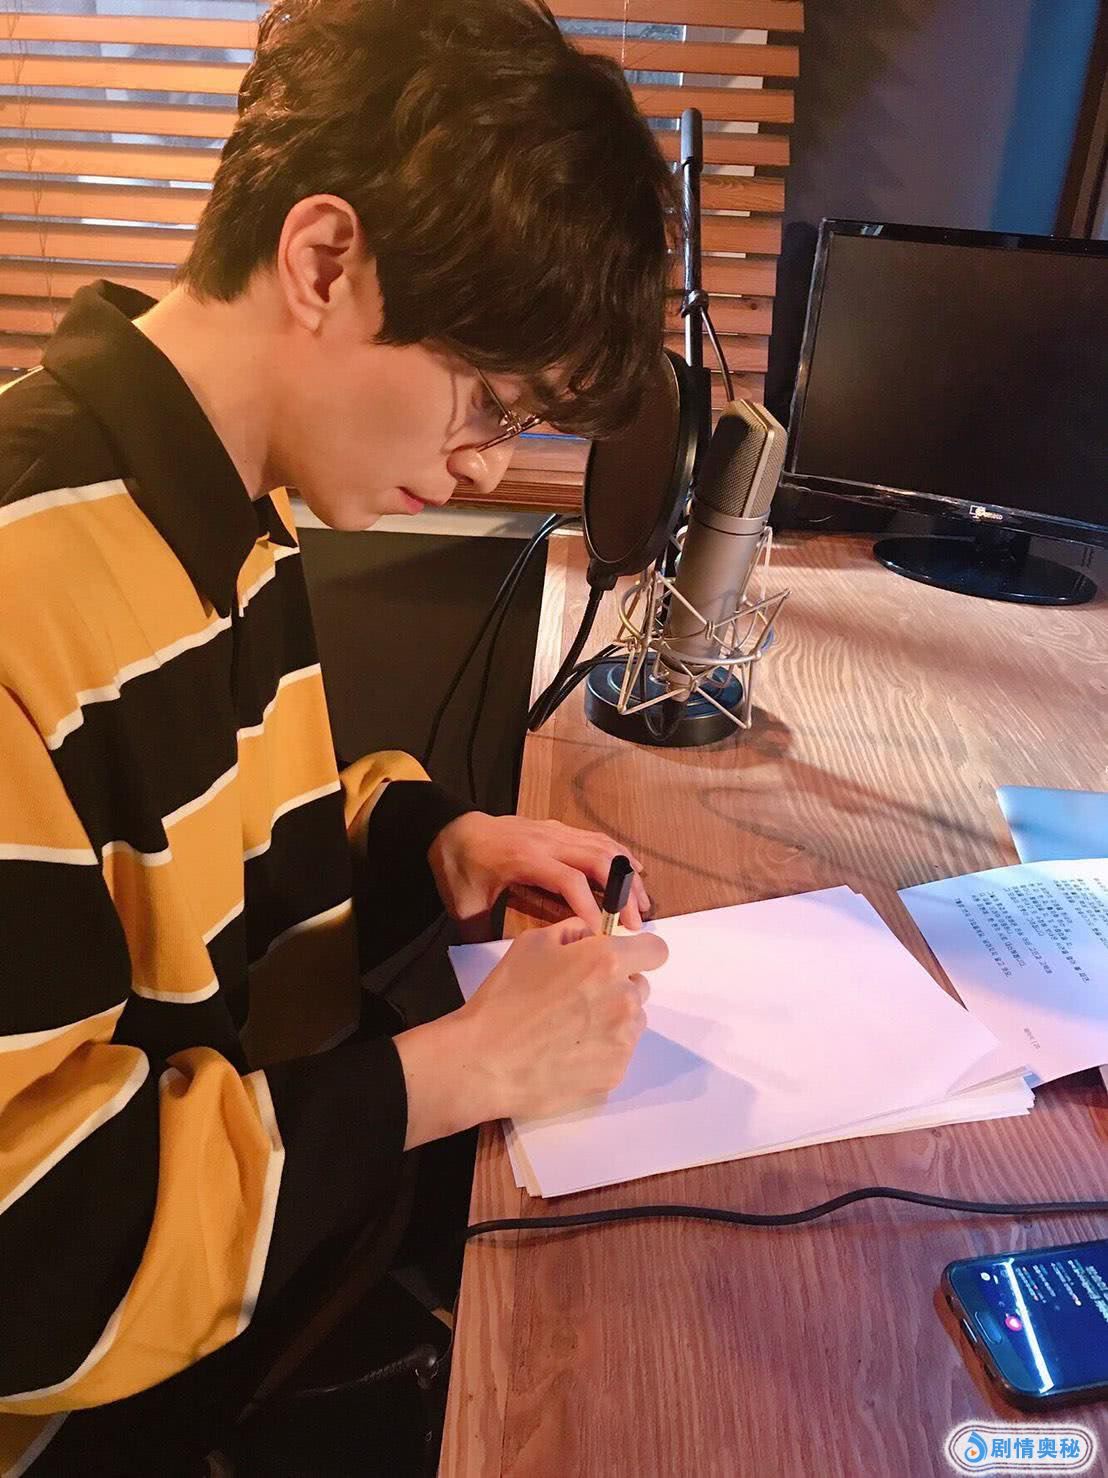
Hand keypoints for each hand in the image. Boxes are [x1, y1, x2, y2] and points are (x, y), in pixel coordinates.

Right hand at [395, 919, 668, 1144]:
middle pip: (640, 987)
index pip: (656, 950)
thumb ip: (573, 931)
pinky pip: (618, 1053)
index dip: (640, 951)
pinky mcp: (615, 1074)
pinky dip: (601, 1051)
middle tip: (578, 997)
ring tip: (569, 1028)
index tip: (621, 960)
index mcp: (607, 962)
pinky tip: (567, 1053)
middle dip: (617, 986)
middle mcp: (624, 1000)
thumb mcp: (532, 944)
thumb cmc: (505, 997)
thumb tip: (593, 934)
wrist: (485, 1061)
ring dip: (612, 1019)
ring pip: (632, 1022)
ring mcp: (623, 1041)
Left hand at [428, 812, 650, 938]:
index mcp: (524, 859)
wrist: (451, 830)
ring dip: (627, 875)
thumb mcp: (465, 906)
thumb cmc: (459, 870)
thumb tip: (504, 967)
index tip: (604, 936)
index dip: (590, 906)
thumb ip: (485, 935)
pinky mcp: (559, 829)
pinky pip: (597, 839)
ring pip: (603, 847)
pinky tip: (636, 873)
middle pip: (597, 860)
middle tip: (635, 925)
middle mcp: (546, 841)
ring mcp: (555, 831)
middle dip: (621, 893)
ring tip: (643, 904)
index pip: (569, 880)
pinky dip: (620, 855)